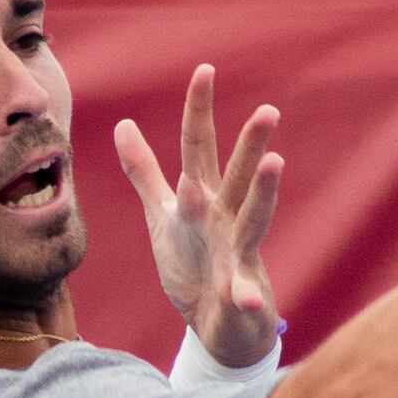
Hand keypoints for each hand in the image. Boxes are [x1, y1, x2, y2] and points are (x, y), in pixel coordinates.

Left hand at [115, 62, 285, 367]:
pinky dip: (245, 296)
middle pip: (237, 176)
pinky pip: (243, 294)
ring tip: (274, 165)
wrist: (221, 328)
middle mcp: (226, 219)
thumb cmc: (193, 267)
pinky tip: (248, 299)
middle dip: (250, 144)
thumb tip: (123, 124)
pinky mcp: (241, 294)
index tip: (204, 69)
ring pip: (253, 220)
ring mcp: (237, 255)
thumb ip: (144, 173)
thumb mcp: (162, 216)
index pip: (200, 148)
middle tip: (267, 110)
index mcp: (204, 198)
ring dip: (262, 194)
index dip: (199, 111)